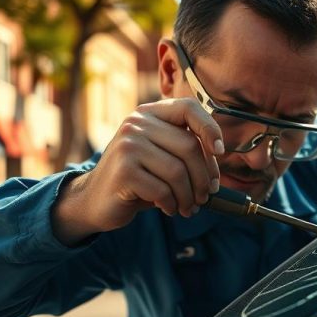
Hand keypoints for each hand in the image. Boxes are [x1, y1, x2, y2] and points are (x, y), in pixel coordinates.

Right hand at [53, 99, 223, 245]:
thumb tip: (219, 155)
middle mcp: (136, 124)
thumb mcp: (161, 157)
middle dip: (204, 176)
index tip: (220, 151)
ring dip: (189, 196)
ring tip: (188, 207)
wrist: (95, 200)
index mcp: (149, 114)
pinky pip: (163, 190)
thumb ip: (184, 150)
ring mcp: (127, 146)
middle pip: (189, 147)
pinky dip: (172, 204)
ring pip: (178, 172)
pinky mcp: (123, 171)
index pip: (188, 107)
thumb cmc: (138, 180)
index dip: (210, 128)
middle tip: (205, 195)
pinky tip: (169, 209)